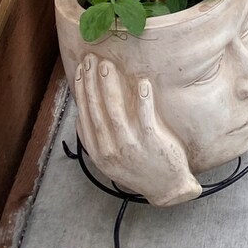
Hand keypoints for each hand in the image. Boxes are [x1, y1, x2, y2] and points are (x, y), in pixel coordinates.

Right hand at [74, 54, 200, 206]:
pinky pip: (145, 117)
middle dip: (92, 83)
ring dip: (111, 87)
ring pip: (116, 112)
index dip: (82, 92)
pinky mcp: (151, 142)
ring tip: (108, 66)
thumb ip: (97, 139)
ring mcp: (131, 146)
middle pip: (97, 111)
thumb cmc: (138, 168)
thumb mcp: (110, 160)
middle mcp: (111, 150)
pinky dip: (142, 100)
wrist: (166, 188)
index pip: (86, 116)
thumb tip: (82, 114)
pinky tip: (142, 82)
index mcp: (98, 153)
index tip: (81, 71)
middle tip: (91, 59)